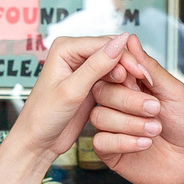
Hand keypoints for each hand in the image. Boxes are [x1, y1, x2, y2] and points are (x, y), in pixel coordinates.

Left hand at [4, 35, 130, 164]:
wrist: (38, 142)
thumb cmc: (44, 117)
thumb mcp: (72, 91)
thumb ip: (96, 66)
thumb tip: (120, 42)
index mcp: (65, 47)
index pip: (103, 44)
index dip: (125, 57)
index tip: (142, 74)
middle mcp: (74, 53)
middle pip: (111, 51)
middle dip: (130, 66)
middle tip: (146, 83)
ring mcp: (83, 68)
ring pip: (115, 65)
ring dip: (128, 77)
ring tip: (141, 92)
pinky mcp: (90, 82)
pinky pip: (112, 78)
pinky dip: (123, 85)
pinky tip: (133, 95)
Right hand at [66, 36, 183, 183]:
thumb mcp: (174, 91)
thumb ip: (149, 68)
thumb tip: (130, 40)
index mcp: (132, 85)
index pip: (111, 69)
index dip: (119, 70)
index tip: (137, 76)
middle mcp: (118, 104)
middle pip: (101, 92)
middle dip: (128, 101)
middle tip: (155, 109)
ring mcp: (113, 127)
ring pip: (99, 116)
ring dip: (130, 123)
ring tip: (155, 130)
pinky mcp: (110, 151)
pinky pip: (100, 141)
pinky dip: (124, 142)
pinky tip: (144, 144)